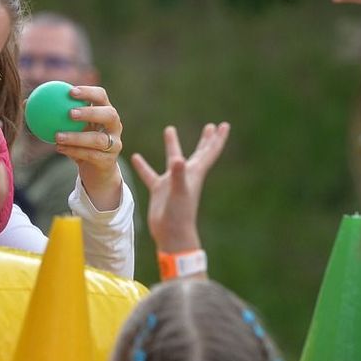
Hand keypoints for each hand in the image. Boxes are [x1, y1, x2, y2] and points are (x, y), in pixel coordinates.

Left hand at [54, 85, 124, 210]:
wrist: (94, 170)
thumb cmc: (78, 142)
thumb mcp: (68, 127)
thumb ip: (51, 114)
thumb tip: (26, 102)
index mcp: (105, 111)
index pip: (101, 96)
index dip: (88, 92)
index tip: (70, 91)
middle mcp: (114, 126)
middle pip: (109, 114)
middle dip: (90, 112)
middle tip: (69, 113)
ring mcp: (114, 144)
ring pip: (98, 139)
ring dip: (77, 137)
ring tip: (58, 136)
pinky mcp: (109, 161)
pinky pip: (91, 155)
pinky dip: (74, 151)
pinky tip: (58, 148)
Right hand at [130, 123, 229, 252]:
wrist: (171, 235)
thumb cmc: (179, 215)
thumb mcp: (179, 193)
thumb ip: (178, 176)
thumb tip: (177, 159)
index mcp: (195, 174)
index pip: (208, 152)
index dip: (216, 139)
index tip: (224, 125)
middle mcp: (186, 175)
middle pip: (198, 153)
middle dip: (205, 140)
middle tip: (211, 126)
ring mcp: (173, 182)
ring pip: (173, 159)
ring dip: (172, 145)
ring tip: (169, 129)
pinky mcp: (160, 190)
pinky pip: (150, 174)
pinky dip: (143, 166)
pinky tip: (135, 157)